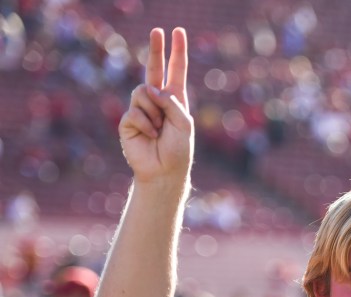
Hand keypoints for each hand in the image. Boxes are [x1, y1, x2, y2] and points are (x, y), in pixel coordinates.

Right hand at [119, 27, 193, 182]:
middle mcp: (157, 100)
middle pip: (153, 69)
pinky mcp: (128, 121)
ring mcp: (141, 109)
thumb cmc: (178, 149)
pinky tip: (151, 136)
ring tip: (159, 129)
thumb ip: (171, 101)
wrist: (164, 172)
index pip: (175, 70)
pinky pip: (135, 112)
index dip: (176, 52)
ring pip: (143, 92)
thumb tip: (149, 88)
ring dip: (154, 111)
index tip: (177, 32)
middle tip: (157, 30)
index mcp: (174, 99)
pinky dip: (146, 124)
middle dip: (156, 49)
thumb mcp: (183, 122)